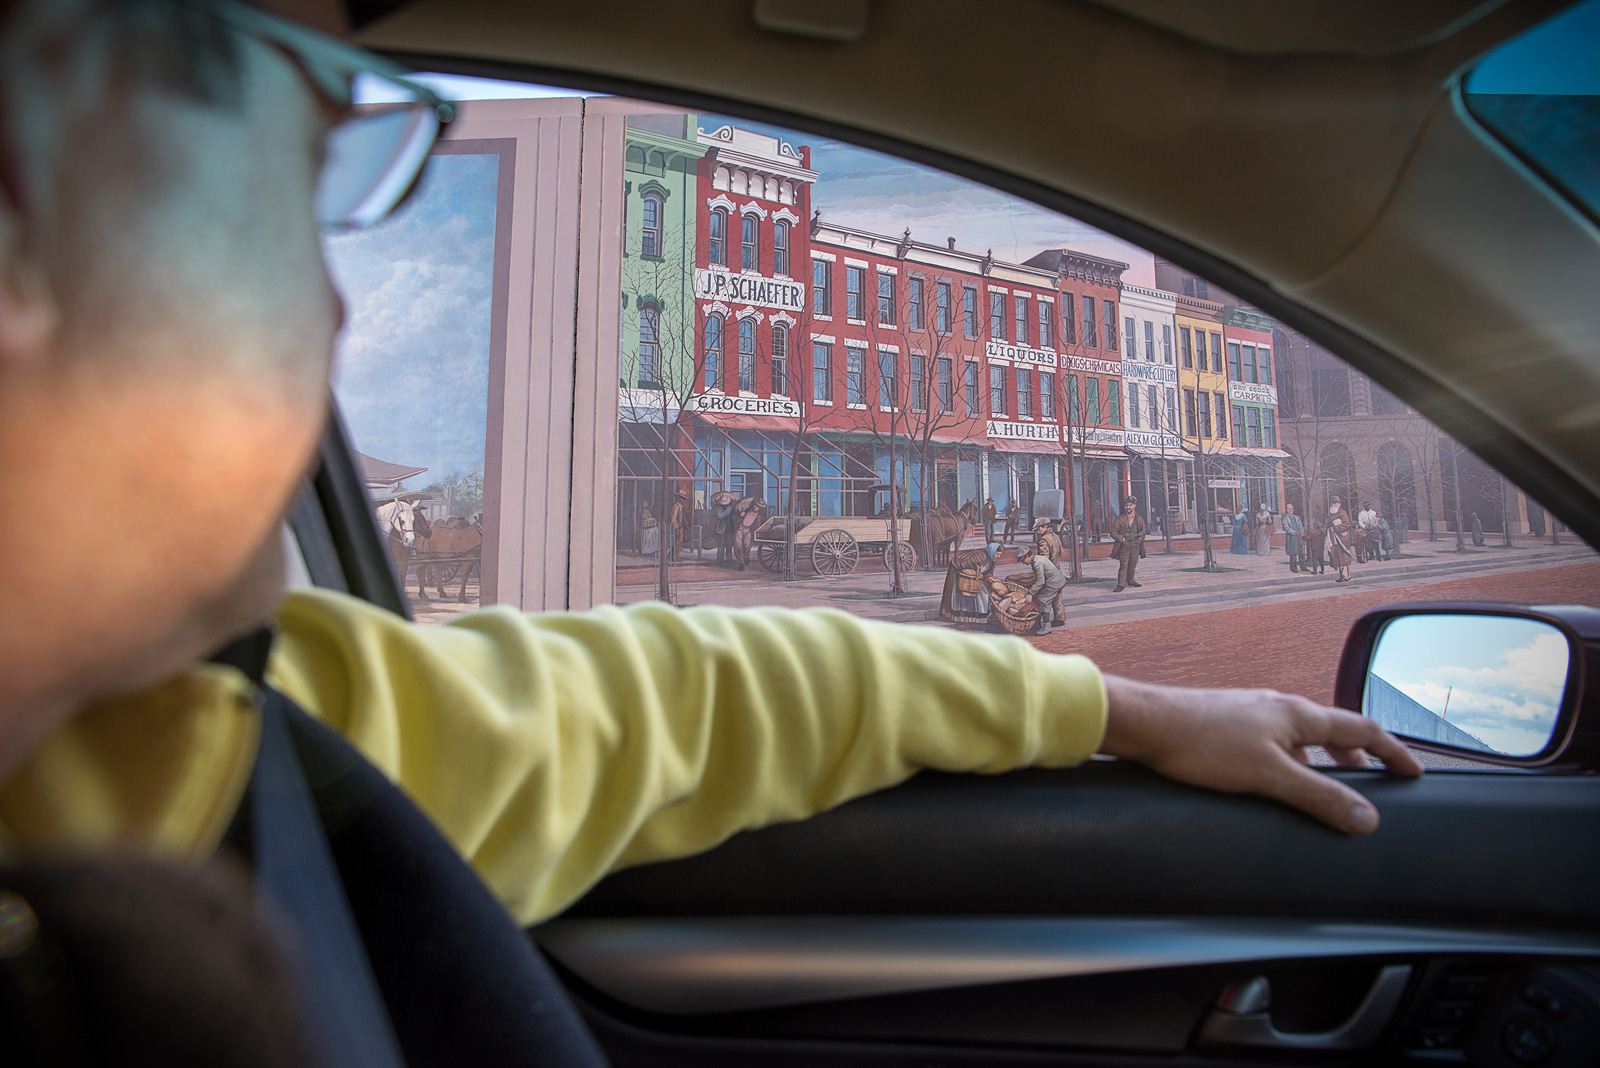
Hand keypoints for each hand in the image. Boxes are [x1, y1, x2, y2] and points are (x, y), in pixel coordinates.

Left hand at [1098, 675, 1423, 833]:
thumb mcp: (1267, 776)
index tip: (1413, 772)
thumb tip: (1366, 819)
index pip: (1361, 728)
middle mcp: (1277, 707)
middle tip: (1372, 783)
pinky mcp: (1226, 725)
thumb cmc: (1200, 742)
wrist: (1143, 723)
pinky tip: (1273, 782)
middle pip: (1332, 730)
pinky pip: (1273, 742)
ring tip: (1326, 788)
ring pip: (1300, 737)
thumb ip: (1318, 798)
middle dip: (1357, 757)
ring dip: (1321, 761)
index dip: (1392, 751)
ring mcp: (1250, 714)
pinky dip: (1290, 762)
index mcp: (1296, 713)